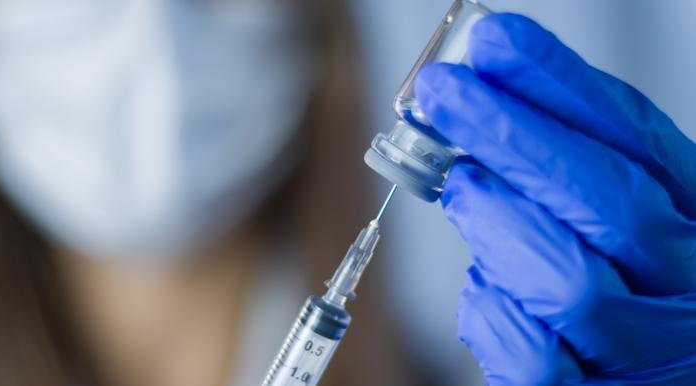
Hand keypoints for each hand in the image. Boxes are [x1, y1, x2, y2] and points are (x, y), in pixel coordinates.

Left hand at [414, 13, 695, 384]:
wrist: (649, 371)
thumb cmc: (621, 287)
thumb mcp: (614, 213)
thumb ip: (565, 163)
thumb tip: (488, 94)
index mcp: (693, 218)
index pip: (634, 139)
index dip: (560, 86)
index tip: (494, 43)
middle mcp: (685, 282)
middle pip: (609, 201)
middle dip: (513, 136)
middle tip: (445, 94)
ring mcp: (647, 348)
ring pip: (571, 282)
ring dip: (499, 224)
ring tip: (462, 191)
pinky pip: (535, 358)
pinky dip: (493, 312)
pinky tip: (484, 286)